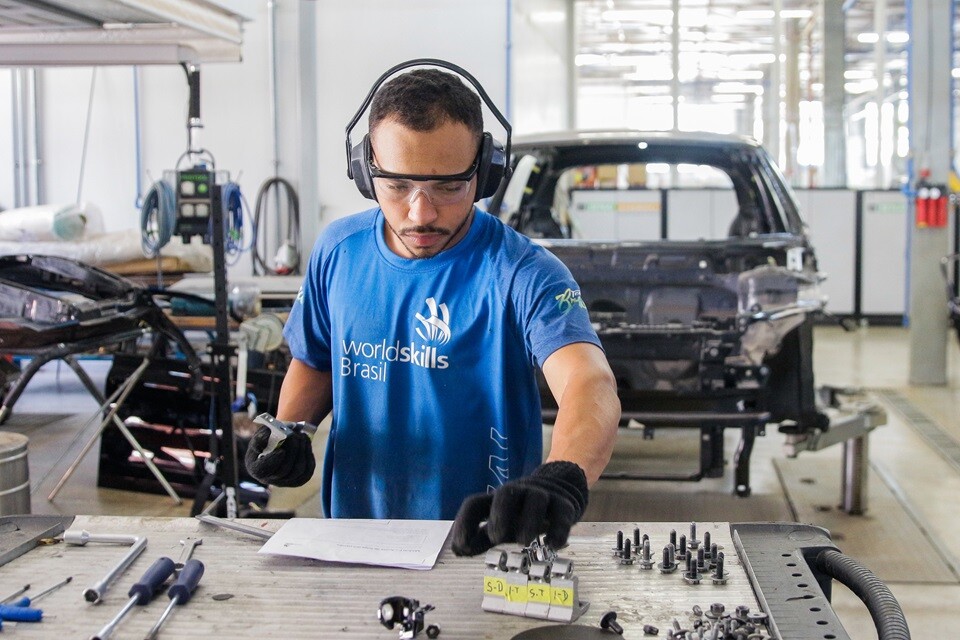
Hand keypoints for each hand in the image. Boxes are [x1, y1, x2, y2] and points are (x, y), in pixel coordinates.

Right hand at [243, 425, 315, 486]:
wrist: (279, 443)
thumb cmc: (267, 438)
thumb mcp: (261, 434)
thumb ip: (265, 435)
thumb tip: (278, 434)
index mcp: (256, 468)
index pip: (262, 469)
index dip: (272, 461)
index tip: (281, 450)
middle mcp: (269, 479)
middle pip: (283, 470)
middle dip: (291, 451)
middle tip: (295, 435)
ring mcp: (284, 481)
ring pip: (298, 471)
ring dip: (302, 451)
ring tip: (302, 436)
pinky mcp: (297, 480)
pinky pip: (307, 471)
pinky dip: (308, 456)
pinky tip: (306, 443)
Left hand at [451, 461, 588, 555]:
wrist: (560, 492)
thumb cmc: (521, 514)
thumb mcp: (500, 525)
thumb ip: (480, 538)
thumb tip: (458, 550)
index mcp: (496, 499)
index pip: (475, 504)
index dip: (464, 523)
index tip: (460, 547)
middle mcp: (518, 493)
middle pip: (506, 494)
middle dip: (500, 514)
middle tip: (496, 538)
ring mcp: (542, 497)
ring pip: (536, 500)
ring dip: (528, 521)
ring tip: (524, 542)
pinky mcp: (564, 505)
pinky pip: (562, 514)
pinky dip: (557, 530)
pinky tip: (552, 545)